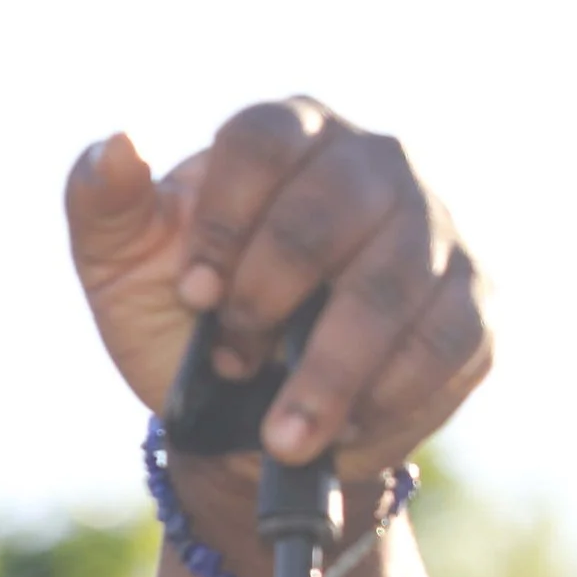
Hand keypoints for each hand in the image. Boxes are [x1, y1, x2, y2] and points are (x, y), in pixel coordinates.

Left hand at [66, 97, 490, 482]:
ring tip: (282, 439)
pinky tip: (339, 440)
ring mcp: (434, 233)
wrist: (238, 412)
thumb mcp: (122, 266)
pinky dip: (387, 405)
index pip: (266, 140)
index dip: (226, 220)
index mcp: (287, 136)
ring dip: (330, 374)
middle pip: (339, 207)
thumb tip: (119, 143)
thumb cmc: (180, 316)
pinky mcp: (472, 307)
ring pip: (396, 289)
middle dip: (272, 297)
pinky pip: (445, 349)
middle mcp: (373, 165)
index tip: (194, 292)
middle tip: (228, 361)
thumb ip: (104, 205)